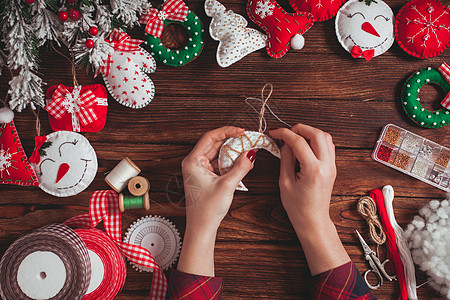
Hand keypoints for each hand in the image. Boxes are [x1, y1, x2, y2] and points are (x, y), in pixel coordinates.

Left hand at [177, 126, 255, 275]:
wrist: (201, 228)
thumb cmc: (206, 210)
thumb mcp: (227, 185)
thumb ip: (240, 167)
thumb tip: (251, 153)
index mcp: (192, 161)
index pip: (210, 137)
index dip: (227, 131)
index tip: (241, 130)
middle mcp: (194, 163)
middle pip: (215, 144)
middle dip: (232, 141)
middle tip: (248, 140)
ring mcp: (200, 170)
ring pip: (219, 153)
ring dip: (233, 152)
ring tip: (247, 151)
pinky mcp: (206, 176)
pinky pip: (220, 163)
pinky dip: (231, 162)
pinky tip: (242, 163)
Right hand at [269, 124, 335, 229]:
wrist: (313, 220)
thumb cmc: (298, 207)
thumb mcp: (285, 181)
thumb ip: (285, 158)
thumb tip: (283, 142)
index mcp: (313, 170)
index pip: (299, 142)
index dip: (284, 133)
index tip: (274, 132)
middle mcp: (326, 166)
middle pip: (317, 133)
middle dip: (300, 128)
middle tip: (286, 132)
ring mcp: (332, 166)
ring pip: (325, 137)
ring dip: (309, 132)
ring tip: (295, 138)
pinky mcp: (332, 167)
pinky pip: (328, 145)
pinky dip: (316, 140)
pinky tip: (304, 145)